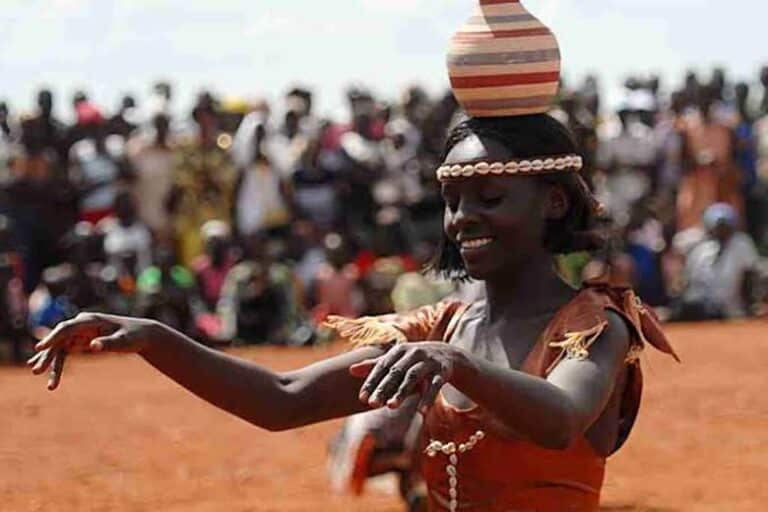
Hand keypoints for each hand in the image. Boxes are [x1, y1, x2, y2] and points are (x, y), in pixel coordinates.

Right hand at [27, 313, 159, 390]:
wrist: (142, 334)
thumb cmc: (134, 336)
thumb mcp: (124, 341)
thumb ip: (108, 343)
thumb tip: (93, 346)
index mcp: (91, 320)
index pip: (67, 328)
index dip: (52, 337)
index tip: (40, 347)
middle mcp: (82, 325)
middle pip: (59, 339)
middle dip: (47, 354)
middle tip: (36, 370)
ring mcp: (80, 333)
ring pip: (60, 347)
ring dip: (49, 360)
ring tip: (37, 373)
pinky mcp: (82, 341)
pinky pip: (65, 352)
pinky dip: (56, 362)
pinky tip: (45, 371)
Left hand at [349, 342, 460, 414]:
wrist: (447, 354)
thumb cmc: (414, 360)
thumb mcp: (396, 360)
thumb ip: (375, 365)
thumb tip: (350, 370)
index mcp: (399, 351)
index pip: (382, 367)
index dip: (371, 382)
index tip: (362, 399)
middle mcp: (413, 353)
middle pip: (395, 372)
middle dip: (383, 388)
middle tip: (372, 405)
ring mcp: (428, 362)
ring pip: (413, 377)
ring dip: (402, 392)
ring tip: (391, 407)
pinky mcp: (442, 371)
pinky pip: (435, 386)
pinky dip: (428, 398)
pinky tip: (421, 413)